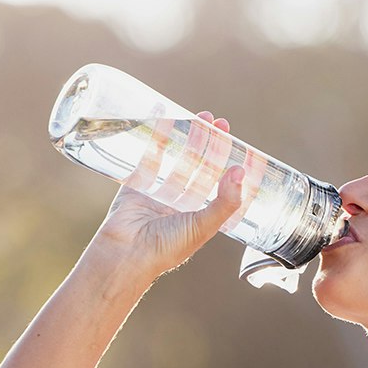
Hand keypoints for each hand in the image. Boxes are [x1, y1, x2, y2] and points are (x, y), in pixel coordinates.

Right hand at [86, 111, 244, 282]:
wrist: (127, 252)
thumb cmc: (168, 247)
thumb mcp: (204, 226)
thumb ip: (225, 202)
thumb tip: (240, 171)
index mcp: (200, 216)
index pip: (219, 185)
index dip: (228, 165)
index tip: (238, 145)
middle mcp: (182, 204)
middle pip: (200, 167)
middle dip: (210, 144)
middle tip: (219, 122)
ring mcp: (159, 191)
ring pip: (178, 158)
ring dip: (189, 137)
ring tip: (201, 117)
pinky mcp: (137, 183)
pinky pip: (150, 154)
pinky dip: (158, 136)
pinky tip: (164, 115)